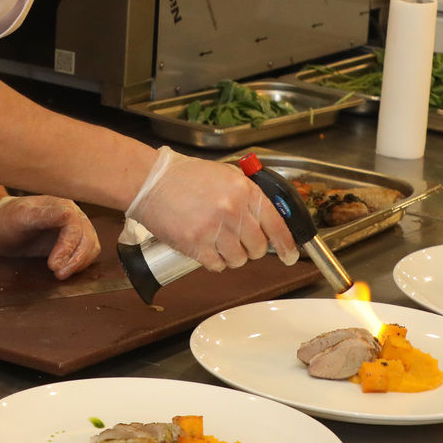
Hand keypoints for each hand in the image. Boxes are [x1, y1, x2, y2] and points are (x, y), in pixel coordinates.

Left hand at [0, 195, 100, 278]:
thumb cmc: (6, 220)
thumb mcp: (19, 217)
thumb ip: (43, 215)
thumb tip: (68, 214)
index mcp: (61, 205)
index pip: (75, 226)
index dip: (68, 247)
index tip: (53, 264)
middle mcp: (72, 215)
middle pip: (88, 237)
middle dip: (76, 258)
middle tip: (58, 274)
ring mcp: (74, 229)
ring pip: (91, 246)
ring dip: (80, 263)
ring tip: (61, 274)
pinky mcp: (72, 243)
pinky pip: (86, 253)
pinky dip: (80, 264)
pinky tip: (65, 270)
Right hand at [126, 147, 298, 271]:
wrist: (151, 181)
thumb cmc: (185, 177)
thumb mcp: (226, 176)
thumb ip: (248, 198)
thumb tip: (268, 222)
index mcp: (245, 191)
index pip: (277, 225)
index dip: (287, 245)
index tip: (291, 255)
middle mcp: (233, 210)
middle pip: (259, 248)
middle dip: (252, 248)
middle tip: (238, 240)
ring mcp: (214, 229)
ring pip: (239, 260)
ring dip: (231, 256)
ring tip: (217, 240)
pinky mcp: (195, 245)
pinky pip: (217, 266)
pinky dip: (213, 261)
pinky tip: (204, 246)